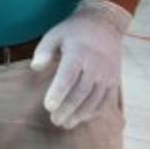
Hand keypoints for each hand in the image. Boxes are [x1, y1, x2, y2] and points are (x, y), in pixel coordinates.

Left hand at [30, 0, 130, 128]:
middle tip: (54, 120)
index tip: (48, 107)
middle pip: (81, 92)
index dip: (58, 92)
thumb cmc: (73, 32)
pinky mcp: (114, 80)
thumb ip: (44, 51)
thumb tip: (35, 67)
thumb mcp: (54, 35)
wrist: (104, 25)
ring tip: (66, 123)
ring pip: (95, 99)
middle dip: (67, 108)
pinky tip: (82, 118)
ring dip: (80, 114)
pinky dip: (95, 111)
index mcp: (78, 53)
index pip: (68, 76)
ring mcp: (107, 74)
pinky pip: (106, 100)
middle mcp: (95, 65)